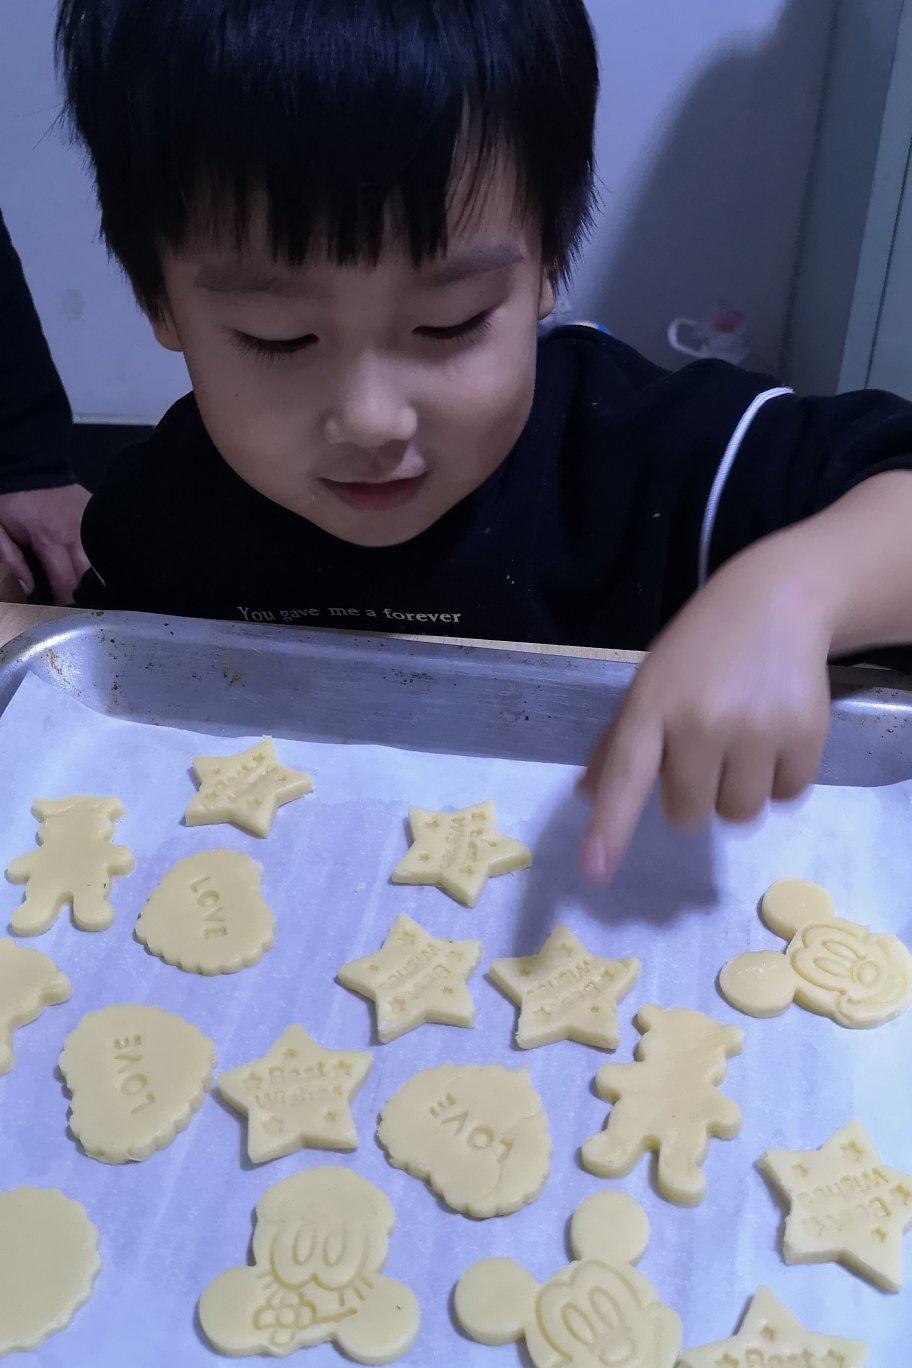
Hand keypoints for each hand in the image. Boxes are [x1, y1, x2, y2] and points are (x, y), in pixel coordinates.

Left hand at [0, 485, 90, 604]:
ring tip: (84, 587)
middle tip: (72, 602)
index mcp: (51, 539)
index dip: (64, 603)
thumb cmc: (9, 499)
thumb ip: (12, 561)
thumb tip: (29, 589)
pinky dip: (98, 557)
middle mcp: (78, 533)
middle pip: (90, 576)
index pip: (66, 583)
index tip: (58, 611)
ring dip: (92, 577)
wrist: (27, 463)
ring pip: (101, 562)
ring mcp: (91, 522)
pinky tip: (92, 565)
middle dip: (82, 593)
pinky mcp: (96, 513)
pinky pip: (102, 543)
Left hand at [578, 537, 832, 880]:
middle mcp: (701, 720)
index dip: (611, 827)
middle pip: (688, 814)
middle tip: (705, 749)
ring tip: (742, 743)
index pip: (626, 775)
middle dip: (694, 793)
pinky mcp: (805, 734)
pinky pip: (786, 797)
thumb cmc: (700, 649)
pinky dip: (780, 779)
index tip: (596, 870)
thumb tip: (588, 798)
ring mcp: (756, 728)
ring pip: (738, 815)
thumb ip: (619, 744)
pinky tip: (775, 735)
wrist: (777, 600)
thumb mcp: (650, 683)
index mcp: (651, 705)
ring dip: (737, 793)